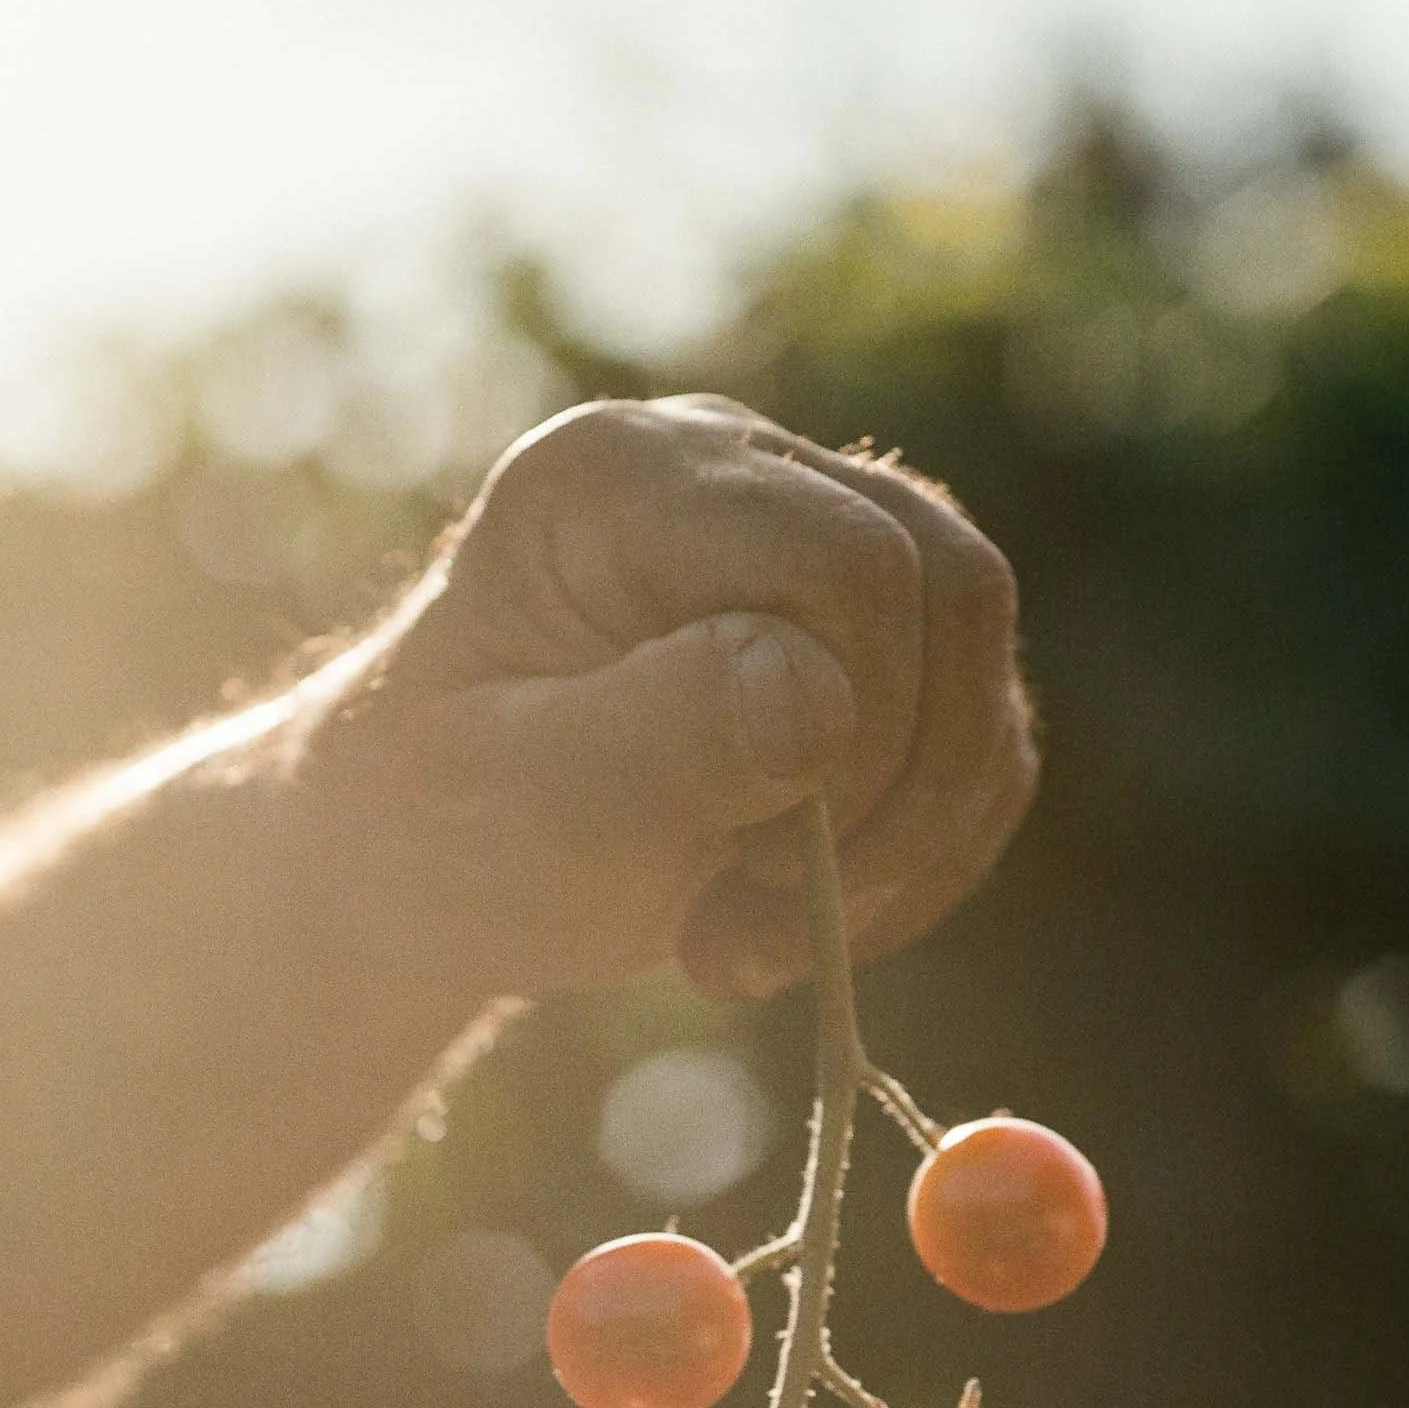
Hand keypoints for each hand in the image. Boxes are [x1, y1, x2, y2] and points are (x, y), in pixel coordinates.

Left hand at [297, 394, 1037, 998]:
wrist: (426, 868)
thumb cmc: (438, 830)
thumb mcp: (513, 803)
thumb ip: (652, 738)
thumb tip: (821, 696)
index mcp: (619, 475)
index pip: (844, 560)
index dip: (851, 728)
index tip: (746, 871)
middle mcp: (734, 469)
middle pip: (946, 590)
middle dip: (888, 796)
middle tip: (754, 925)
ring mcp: (816, 543)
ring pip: (982, 666)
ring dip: (907, 845)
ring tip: (752, 938)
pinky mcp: (874, 644)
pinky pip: (983, 742)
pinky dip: (922, 862)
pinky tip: (799, 923)